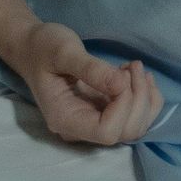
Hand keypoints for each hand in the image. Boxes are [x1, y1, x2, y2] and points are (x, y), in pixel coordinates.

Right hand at [14, 21, 161, 145]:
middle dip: (139, 99)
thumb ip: (91, 69)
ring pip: (134, 127)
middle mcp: (81, 128)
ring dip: (145, 97)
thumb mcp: (64, 51)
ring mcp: (94, 121)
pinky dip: (147, 97)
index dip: (123, 106)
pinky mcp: (104, 111)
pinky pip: (134, 116)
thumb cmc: (44, 47)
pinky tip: (139, 75)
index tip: (121, 75)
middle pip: (125, 132)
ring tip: (135, 67)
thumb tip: (121, 84)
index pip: (106, 131)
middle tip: (132, 65)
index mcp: (66, 119)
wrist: (34, 47)